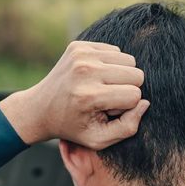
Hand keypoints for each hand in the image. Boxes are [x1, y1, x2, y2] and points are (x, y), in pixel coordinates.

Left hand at [0, 41, 149, 148]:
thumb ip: (128, 127)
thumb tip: (145, 103)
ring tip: (100, 88)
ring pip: (129, 60)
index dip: (125, 107)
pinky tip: (94, 77)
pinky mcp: (78, 45)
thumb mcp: (99, 140)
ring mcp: (81, 55)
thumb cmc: (73, 126)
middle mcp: (85, 71)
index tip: (107, 111)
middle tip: (105, 99)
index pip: (134, 95)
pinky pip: (115, 51)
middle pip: (136, 74)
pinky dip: (110, 65)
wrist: (40, 108)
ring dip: (120, 76)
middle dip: (127, 89)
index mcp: (89, 96)